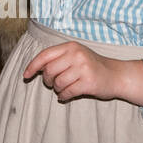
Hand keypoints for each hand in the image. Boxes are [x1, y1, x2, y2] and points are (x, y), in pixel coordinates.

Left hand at [23, 43, 142, 106]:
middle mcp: (77, 55)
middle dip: (48, 80)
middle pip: (49, 71)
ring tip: (64, 88)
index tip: (26, 75)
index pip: (45, 55)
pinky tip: (67, 96)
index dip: (33, 66)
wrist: (117, 75)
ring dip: (58, 89)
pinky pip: (67, 92)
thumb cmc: (92, 66)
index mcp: (71, 46)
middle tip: (53, 84)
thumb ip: (58, 58)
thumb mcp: (76, 55)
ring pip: (58, 83)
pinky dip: (64, 96)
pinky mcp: (89, 82)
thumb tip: (34, 68)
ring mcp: (83, 68)